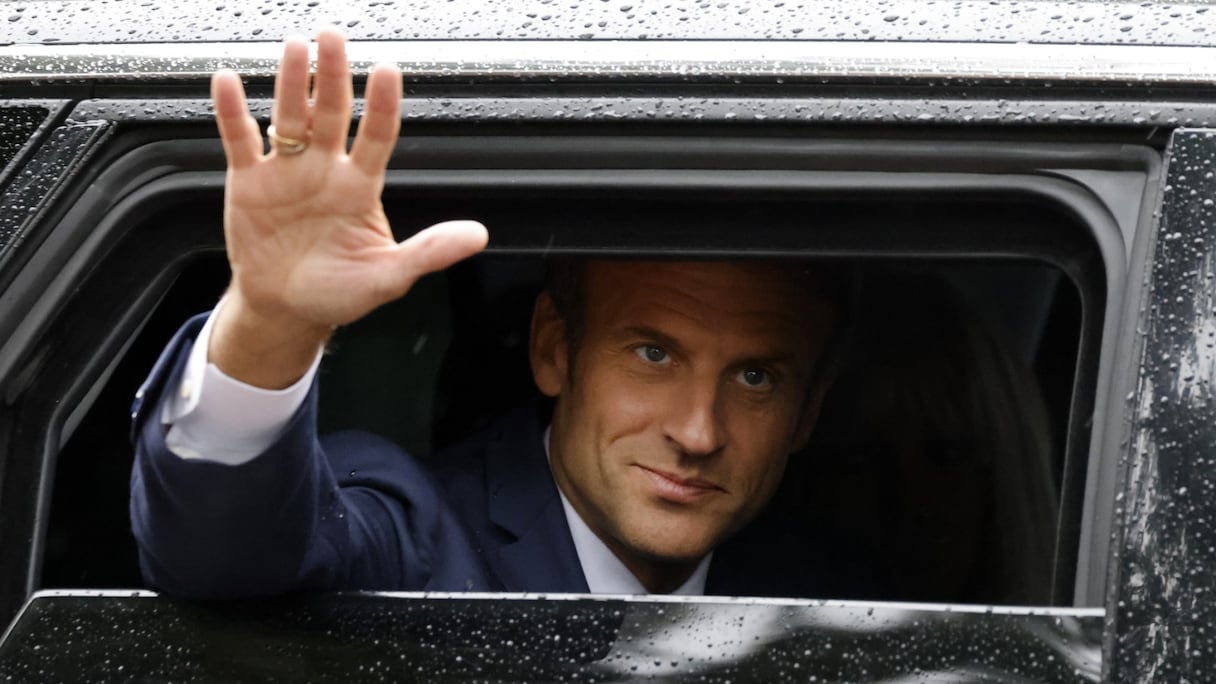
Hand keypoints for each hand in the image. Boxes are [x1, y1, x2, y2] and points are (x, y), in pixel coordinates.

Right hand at [208, 28, 487, 387]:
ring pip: (289, 118)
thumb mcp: (389, 277)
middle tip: (333, 36)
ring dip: (292, 83)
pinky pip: (239, 140)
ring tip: (295, 48)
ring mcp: (287, 171)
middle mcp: (325, 170)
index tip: (387, 71)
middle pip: (332, 114)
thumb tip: (478, 235)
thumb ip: (430, 252)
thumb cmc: (339, 293)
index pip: (377, 136)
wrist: (287, 310)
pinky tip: (229, 81)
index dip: (382, 105)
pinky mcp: (248, 182)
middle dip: (334, 75)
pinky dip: (232, 111)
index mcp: (361, 187)